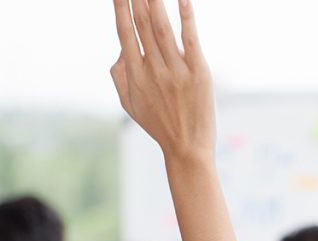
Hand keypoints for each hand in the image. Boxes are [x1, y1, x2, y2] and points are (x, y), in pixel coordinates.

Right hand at [111, 0, 214, 160]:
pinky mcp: (199, 73)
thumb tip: (120, 49)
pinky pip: (191, 40)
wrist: (187, 149)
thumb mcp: (130, 105)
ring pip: (163, 28)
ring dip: (156, 2)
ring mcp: (176, 71)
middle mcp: (153, 70)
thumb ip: (119, 76)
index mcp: (134, 75)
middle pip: (143, 25)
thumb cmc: (158, 124)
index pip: (125, 33)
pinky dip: (187, 18)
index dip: (121, 8)